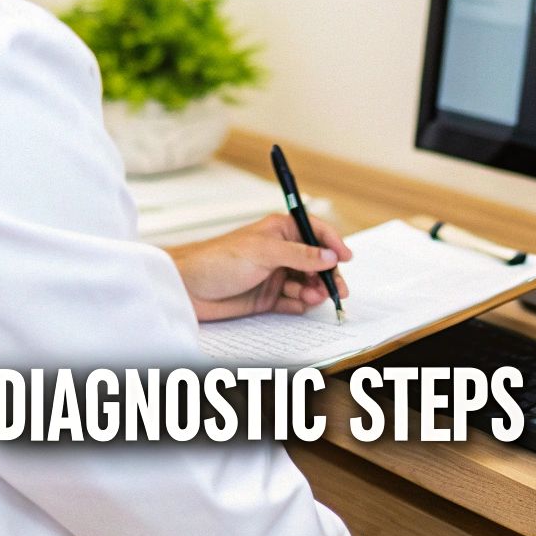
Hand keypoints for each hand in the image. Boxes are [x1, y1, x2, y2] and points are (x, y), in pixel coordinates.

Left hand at [165, 214, 352, 321]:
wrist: (188, 288)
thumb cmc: (218, 260)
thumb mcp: (263, 252)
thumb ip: (299, 255)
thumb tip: (329, 256)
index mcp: (279, 231)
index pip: (315, 231)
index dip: (333, 243)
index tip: (347, 257)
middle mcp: (280, 252)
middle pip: (316, 262)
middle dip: (327, 274)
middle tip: (336, 290)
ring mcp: (274, 275)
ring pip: (307, 283)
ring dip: (314, 290)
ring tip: (313, 297)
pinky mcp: (267, 297)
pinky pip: (293, 301)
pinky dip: (301, 303)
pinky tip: (303, 304)